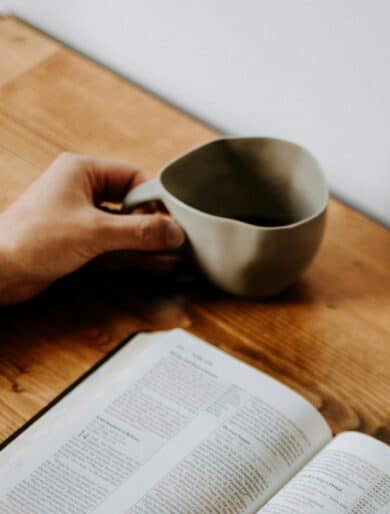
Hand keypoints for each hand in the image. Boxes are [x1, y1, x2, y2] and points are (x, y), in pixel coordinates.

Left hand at [0, 152, 184, 303]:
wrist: (2, 270)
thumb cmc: (33, 239)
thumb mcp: (96, 232)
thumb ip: (139, 233)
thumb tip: (174, 232)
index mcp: (81, 171)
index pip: (132, 177)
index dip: (153, 200)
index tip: (171, 223)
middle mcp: (80, 191)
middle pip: (129, 204)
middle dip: (153, 225)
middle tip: (177, 242)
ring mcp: (78, 219)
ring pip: (122, 228)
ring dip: (146, 244)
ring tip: (174, 257)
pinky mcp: (76, 243)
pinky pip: (113, 246)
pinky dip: (132, 256)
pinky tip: (154, 264)